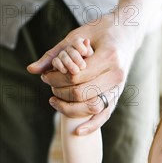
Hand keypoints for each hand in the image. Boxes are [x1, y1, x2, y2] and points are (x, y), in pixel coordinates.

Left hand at [27, 12, 141, 133]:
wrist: (127, 34)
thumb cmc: (101, 31)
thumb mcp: (77, 35)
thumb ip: (55, 53)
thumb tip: (33, 70)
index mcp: (109, 57)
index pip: (76, 76)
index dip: (57, 78)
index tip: (46, 76)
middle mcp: (117, 75)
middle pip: (82, 93)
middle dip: (61, 92)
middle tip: (49, 85)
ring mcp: (119, 87)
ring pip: (92, 107)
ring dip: (70, 108)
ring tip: (55, 100)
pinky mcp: (118, 95)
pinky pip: (105, 115)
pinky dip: (92, 125)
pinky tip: (78, 131)